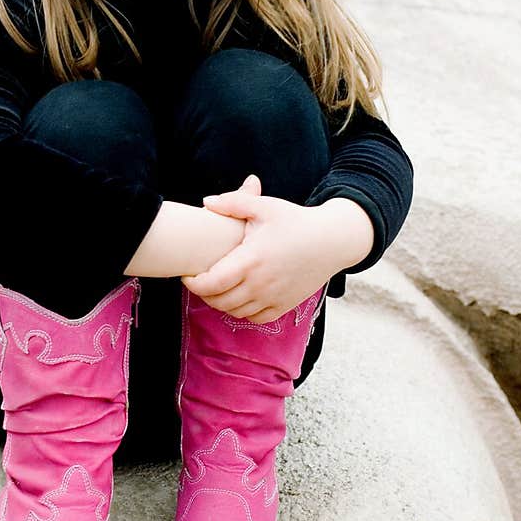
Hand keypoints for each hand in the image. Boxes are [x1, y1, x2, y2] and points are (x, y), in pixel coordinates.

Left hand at [181, 174, 331, 323]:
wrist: (333, 240)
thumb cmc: (297, 221)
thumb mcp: (265, 206)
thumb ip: (233, 203)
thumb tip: (205, 202)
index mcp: (250, 260)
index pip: (211, 283)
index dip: (193, 283)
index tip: (187, 274)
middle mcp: (260, 284)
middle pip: (218, 301)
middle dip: (203, 293)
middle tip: (199, 280)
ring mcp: (272, 298)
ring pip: (234, 312)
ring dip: (220, 303)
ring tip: (217, 288)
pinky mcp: (284, 306)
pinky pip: (254, 318)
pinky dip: (242, 311)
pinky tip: (240, 297)